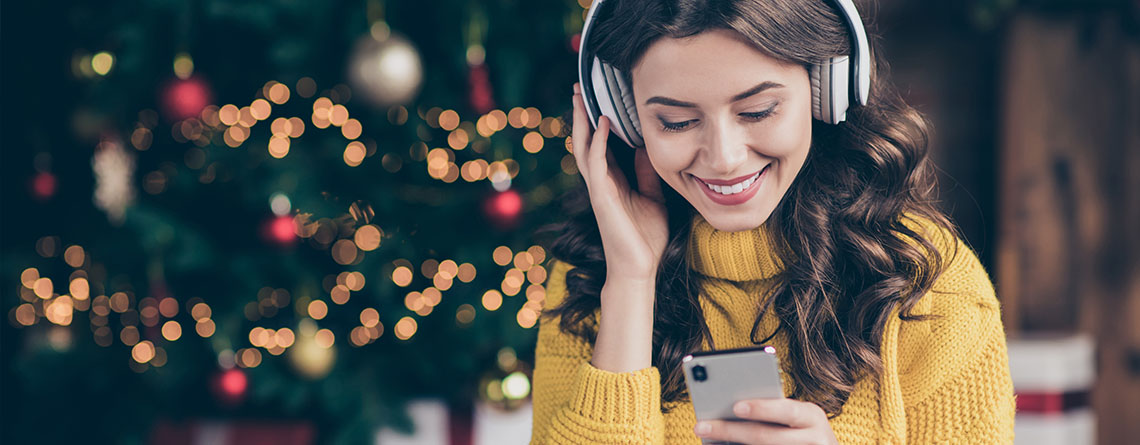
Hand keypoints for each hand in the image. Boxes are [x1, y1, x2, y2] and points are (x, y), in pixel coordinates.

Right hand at [571, 82, 667, 283]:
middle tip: (578, 89)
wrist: (640, 267)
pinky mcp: (601, 196)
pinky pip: (596, 164)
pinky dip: (598, 142)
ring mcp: (598, 188)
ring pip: (584, 148)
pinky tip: (603, 124)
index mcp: (612, 181)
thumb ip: (647, 173)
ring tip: (579, 98)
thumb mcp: (653, 197)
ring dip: (581, 123)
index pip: (601, 144)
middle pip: (586, 141)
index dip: (598, 121)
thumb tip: (647, 147)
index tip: (598, 98)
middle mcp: (601, 182)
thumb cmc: (646, 237)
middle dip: (581, 116)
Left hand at [694, 398, 838, 444]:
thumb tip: (729, 409)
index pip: (785, 410)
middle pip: (765, 436)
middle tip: (702, 426)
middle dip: (730, 430)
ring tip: (708, 441)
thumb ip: (772, 413)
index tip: (736, 406)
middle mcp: (815, 437)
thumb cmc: (801, 433)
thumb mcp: (795, 420)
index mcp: (811, 415)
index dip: (761, 408)